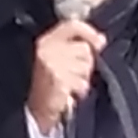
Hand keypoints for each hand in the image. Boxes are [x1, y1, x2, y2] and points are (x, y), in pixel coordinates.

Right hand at [26, 19, 100, 133]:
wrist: (35, 111)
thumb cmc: (48, 86)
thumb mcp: (57, 59)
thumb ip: (76, 46)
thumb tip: (101, 40)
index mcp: (46, 41)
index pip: (72, 26)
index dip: (89, 32)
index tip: (100, 42)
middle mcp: (47, 50)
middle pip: (85, 49)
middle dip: (86, 63)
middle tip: (73, 74)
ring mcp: (52, 65)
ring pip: (86, 66)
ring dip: (83, 79)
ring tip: (70, 85)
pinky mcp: (58, 80)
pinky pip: (82, 82)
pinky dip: (80, 91)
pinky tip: (69, 94)